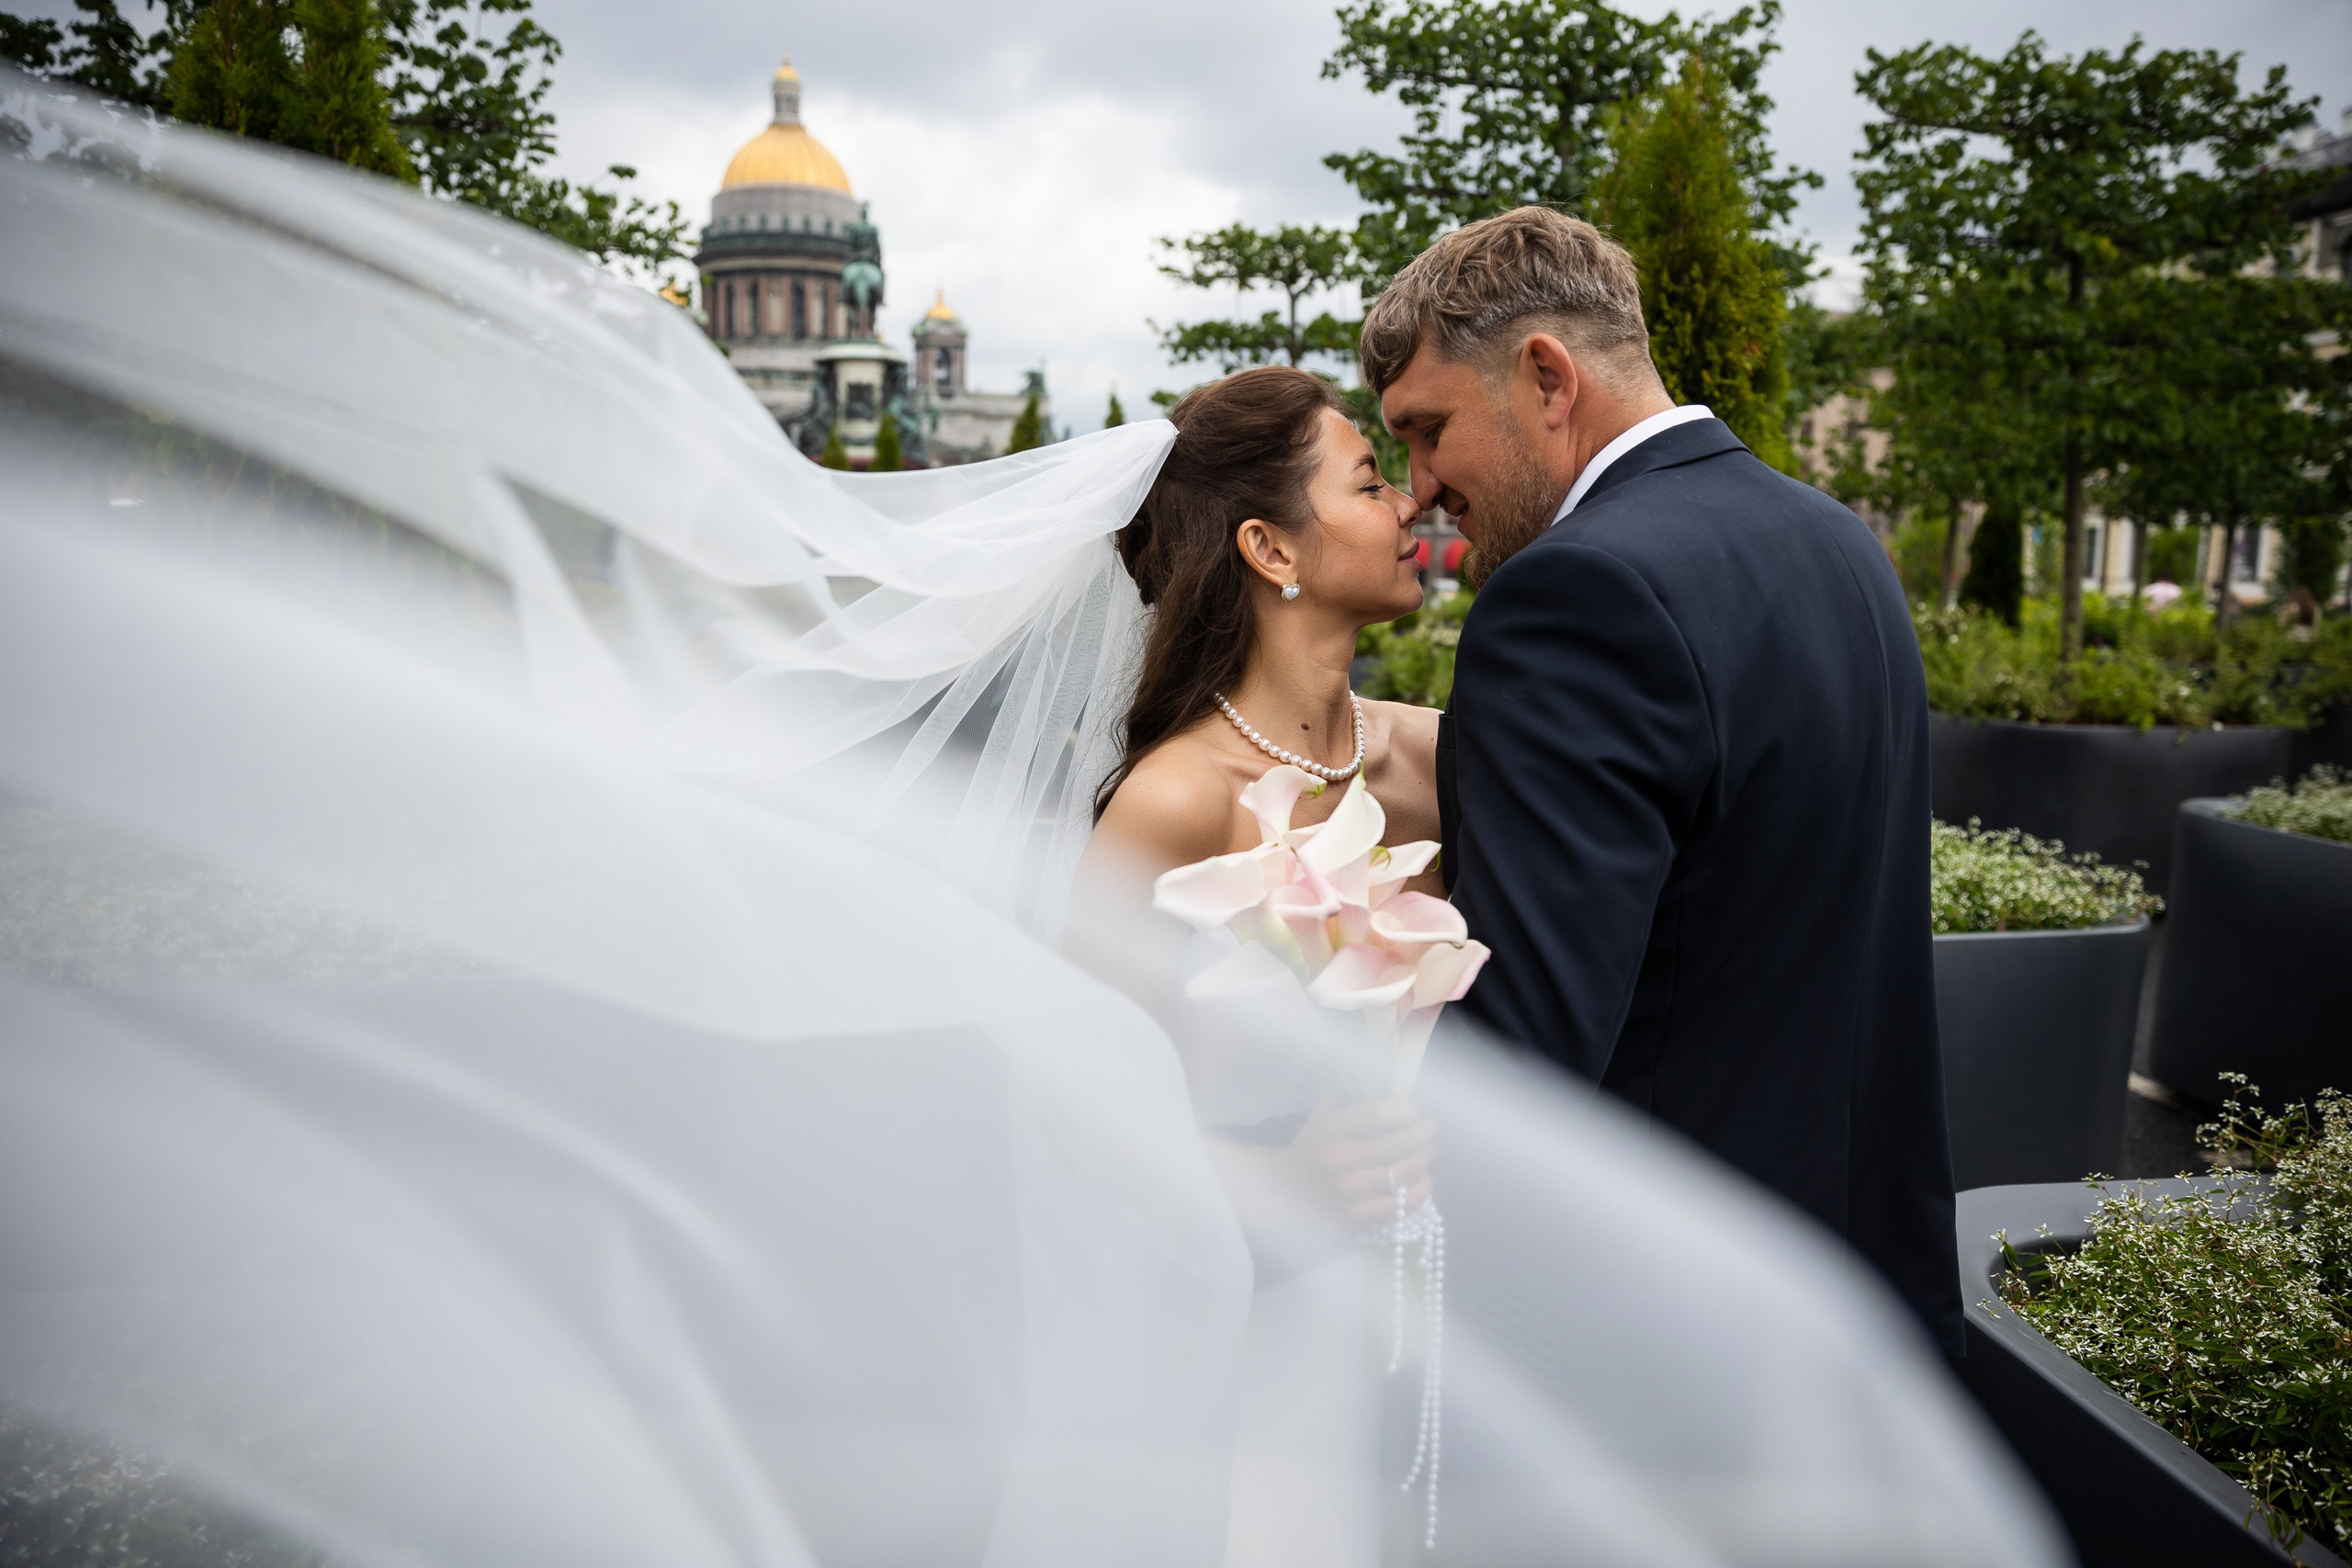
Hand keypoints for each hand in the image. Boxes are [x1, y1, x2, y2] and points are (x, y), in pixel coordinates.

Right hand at [1286, 1094, 1435, 1227]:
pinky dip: (1420, 1191)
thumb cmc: (1309, 1144)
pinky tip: (1425, 1178)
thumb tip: (1395, 1091)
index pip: (1382, 1115)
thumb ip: (1352, 1101)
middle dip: (1423, 1131)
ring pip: (1403, 1173)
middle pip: (1399, 1143)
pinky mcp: (1356, 1217)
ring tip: (1428, 1148)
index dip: (1407, 1110)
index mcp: (1330, 1128)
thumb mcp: (1322, 1113)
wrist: (1283, 1186)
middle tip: (1429, 1126)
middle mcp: (1340, 1161)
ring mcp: (1349, 1192)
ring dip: (1425, 1157)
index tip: (1413, 1109)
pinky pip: (1400, 1206)